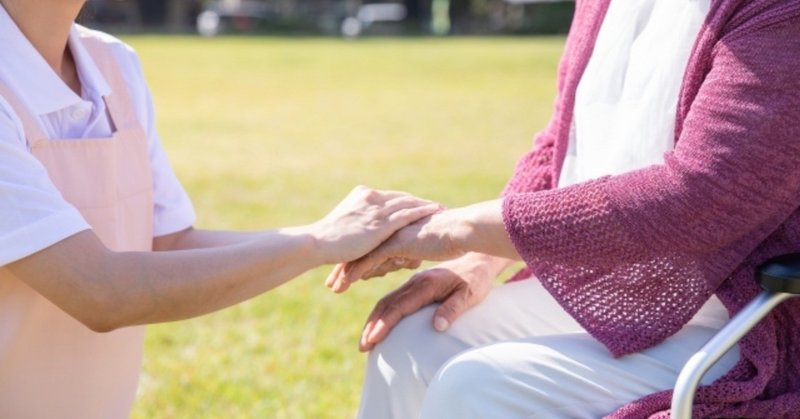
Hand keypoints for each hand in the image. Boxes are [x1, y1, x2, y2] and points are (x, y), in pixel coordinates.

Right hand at [310, 186, 442, 263]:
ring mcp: (376, 209)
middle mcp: (371, 198)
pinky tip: (435, 212)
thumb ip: (357, 223)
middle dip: (420, 202)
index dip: (407, 201)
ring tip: (442, 209)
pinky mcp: (380, 223)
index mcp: (362, 195)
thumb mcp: (344, 225)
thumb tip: (364, 232)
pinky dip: (422, 212)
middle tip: (437, 206)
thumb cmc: (327, 240)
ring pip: (407, 204)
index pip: (391, 197)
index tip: (420, 203)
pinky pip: (407, 214)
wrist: (317, 242)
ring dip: (426, 206)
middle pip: (402, 198)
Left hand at [325, 199, 517, 292]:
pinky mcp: (395, 243)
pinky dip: (357, 271)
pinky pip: (371, 259)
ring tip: (334, 288)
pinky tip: (346, 283)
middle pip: (360, 251)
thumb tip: (406, 259)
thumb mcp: (425, 248)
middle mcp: (389, 233)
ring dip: (345, 272)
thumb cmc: (451, 240)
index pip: (370, 247)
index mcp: (395, 232)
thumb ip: (412, 252)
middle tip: (330, 283)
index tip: (342, 273)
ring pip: (361, 255)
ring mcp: (391, 236)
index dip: (356, 260)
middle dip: (344, 267)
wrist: (462, 230)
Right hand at [357, 253, 513, 351]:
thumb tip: (437, 327)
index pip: (399, 306)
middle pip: (387, 304)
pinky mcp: (415, 284)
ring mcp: (414, 282)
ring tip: (366, 340)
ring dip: (374, 320)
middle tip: (363, 346)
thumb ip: (453, 309)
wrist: (478, 259)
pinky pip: (393, 298)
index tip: (373, 339)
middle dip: (373, 325)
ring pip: (387, 301)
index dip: (384, 324)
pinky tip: (378, 324)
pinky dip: (382, 312)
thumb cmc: (476, 280)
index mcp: (427, 285)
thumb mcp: (470, 295)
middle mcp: (416, 282)